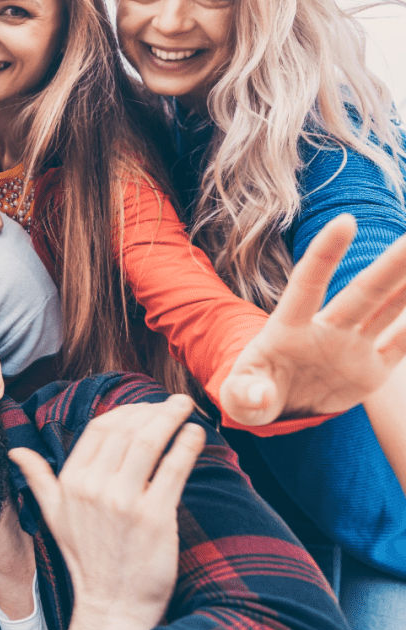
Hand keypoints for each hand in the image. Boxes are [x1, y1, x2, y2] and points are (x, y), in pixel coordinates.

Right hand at [10, 395, 204, 629]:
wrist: (112, 602)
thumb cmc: (86, 557)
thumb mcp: (54, 515)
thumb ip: (38, 478)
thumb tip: (15, 452)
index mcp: (71, 481)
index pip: (99, 429)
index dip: (124, 412)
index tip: (144, 408)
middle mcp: (94, 487)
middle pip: (126, 431)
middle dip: (152, 410)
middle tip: (172, 403)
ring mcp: (124, 502)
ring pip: (149, 443)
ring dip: (171, 418)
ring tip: (185, 407)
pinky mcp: (154, 517)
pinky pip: (173, 469)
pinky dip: (186, 446)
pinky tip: (195, 433)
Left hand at [221, 214, 405, 425]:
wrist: (278, 408)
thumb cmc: (251, 394)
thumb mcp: (239, 398)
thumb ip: (245, 394)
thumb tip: (259, 398)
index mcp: (288, 328)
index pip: (308, 284)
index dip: (325, 253)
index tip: (345, 221)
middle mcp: (326, 330)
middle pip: (363, 292)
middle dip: (391, 266)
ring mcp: (352, 347)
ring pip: (388, 309)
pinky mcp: (371, 369)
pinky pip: (400, 344)